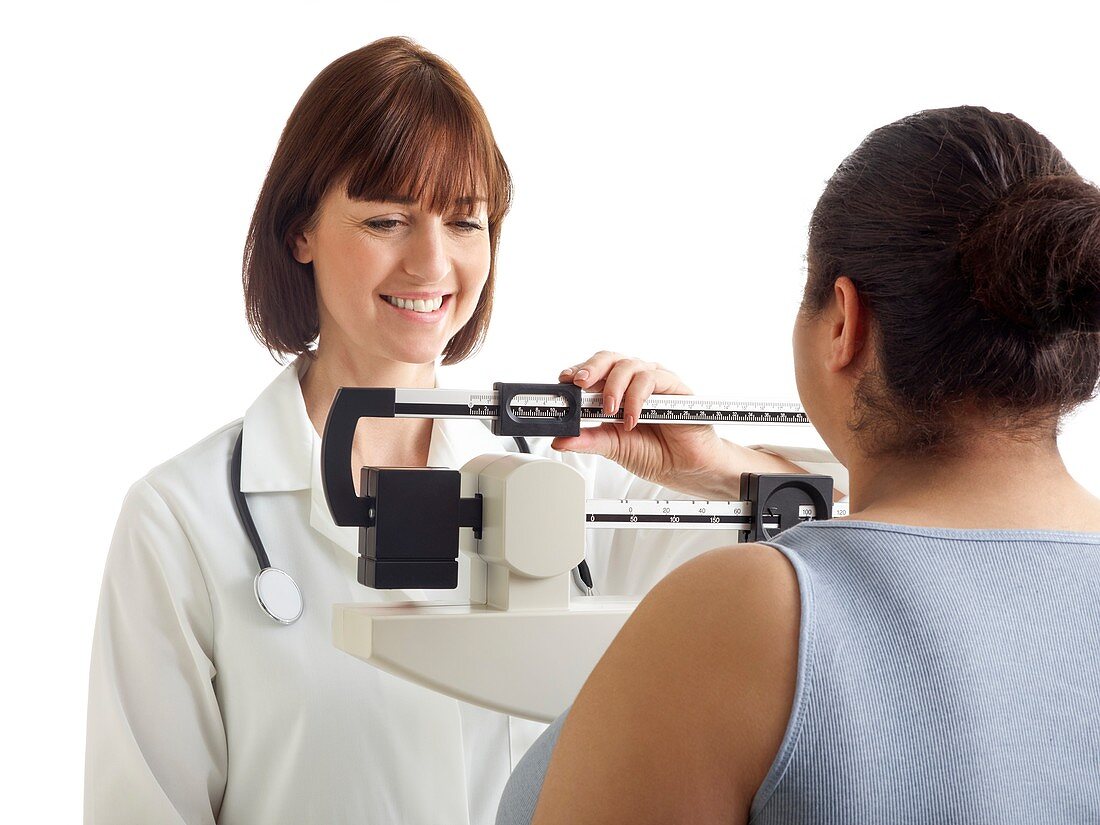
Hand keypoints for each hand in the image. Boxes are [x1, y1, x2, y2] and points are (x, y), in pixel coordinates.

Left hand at [552, 351, 740, 498]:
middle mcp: (634, 381)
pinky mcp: (673, 386)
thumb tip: (559, 439)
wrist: (687, 468)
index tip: (563, 381)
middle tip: (579, 384)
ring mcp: (654, 381)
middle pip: (608, 359)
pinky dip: (636, 398)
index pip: (593, 372)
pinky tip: (632, 418)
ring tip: (610, 412)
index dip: (577, 371)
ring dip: (614, 387)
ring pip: (628, 365)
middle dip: (590, 369)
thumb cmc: (655, 453)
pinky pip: (651, 379)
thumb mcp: (613, 447)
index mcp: (617, 390)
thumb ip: (588, 440)